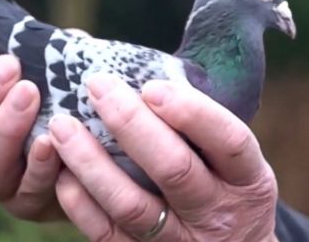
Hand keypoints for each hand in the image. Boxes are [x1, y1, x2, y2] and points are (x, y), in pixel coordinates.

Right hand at [0, 45, 62, 220]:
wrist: (94, 147)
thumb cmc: (66, 98)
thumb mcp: (54, 69)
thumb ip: (38, 54)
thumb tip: (19, 45)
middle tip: (9, 67)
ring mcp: (2, 178)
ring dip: (3, 128)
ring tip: (29, 95)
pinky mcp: (29, 201)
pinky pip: (26, 190)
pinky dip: (37, 166)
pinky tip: (49, 142)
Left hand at [49, 74, 277, 241]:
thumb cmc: (225, 186)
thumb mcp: (232, 160)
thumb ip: (202, 126)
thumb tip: (150, 82)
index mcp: (247, 178)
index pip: (228, 141)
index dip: (192, 112)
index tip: (151, 86)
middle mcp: (216, 212)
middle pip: (173, 169)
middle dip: (130, 123)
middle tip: (97, 86)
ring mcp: (181, 241)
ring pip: (132, 205)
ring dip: (92, 163)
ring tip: (61, 127)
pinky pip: (110, 236)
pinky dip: (82, 205)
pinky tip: (63, 175)